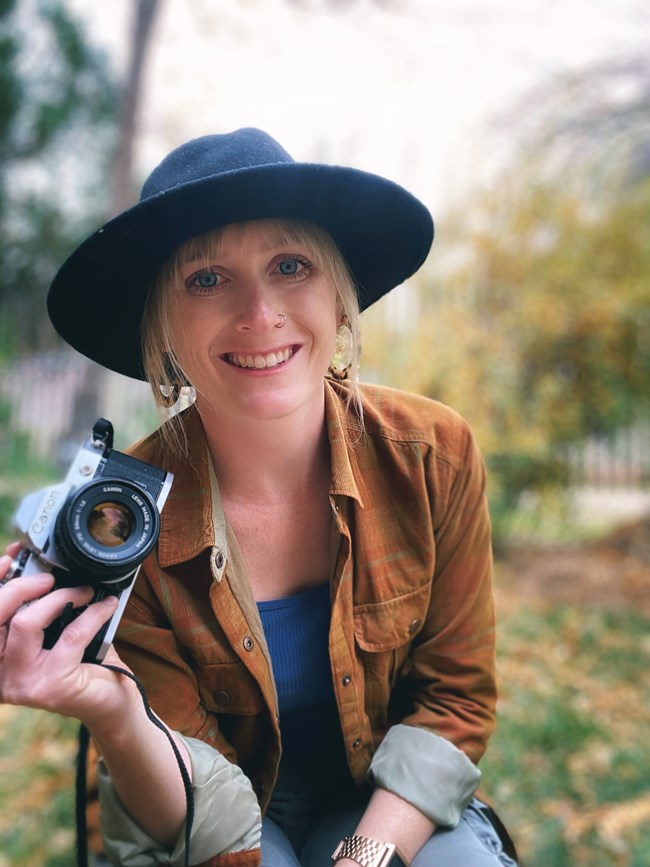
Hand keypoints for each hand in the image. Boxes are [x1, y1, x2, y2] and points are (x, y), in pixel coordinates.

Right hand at [0, 544, 124, 725]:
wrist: (109, 702)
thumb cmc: (80, 662)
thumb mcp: (54, 633)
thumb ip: (40, 608)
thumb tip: (42, 567)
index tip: (10, 558)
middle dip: (23, 586)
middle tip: (51, 578)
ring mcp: (22, 682)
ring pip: (26, 624)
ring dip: (58, 598)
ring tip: (84, 590)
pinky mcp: (51, 686)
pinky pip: (71, 636)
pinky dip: (92, 614)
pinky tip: (107, 606)